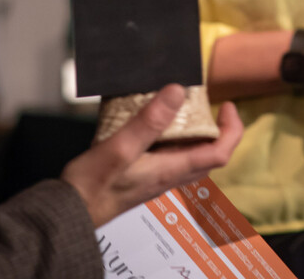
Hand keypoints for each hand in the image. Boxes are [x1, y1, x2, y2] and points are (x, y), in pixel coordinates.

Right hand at [62, 84, 242, 227]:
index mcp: (172, 169)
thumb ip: (150, 122)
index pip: (220, 153)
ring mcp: (157, 177)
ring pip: (190, 156)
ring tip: (184, 108)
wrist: (71, 212)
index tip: (227, 105)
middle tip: (212, 105)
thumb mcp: (121, 147)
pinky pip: (169, 156)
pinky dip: (172, 137)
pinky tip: (153, 123)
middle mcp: (170, 175)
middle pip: (210, 155)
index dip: (232, 128)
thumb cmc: (93, 185)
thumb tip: (178, 91)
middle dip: (218, 129)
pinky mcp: (143, 176)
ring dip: (196, 133)